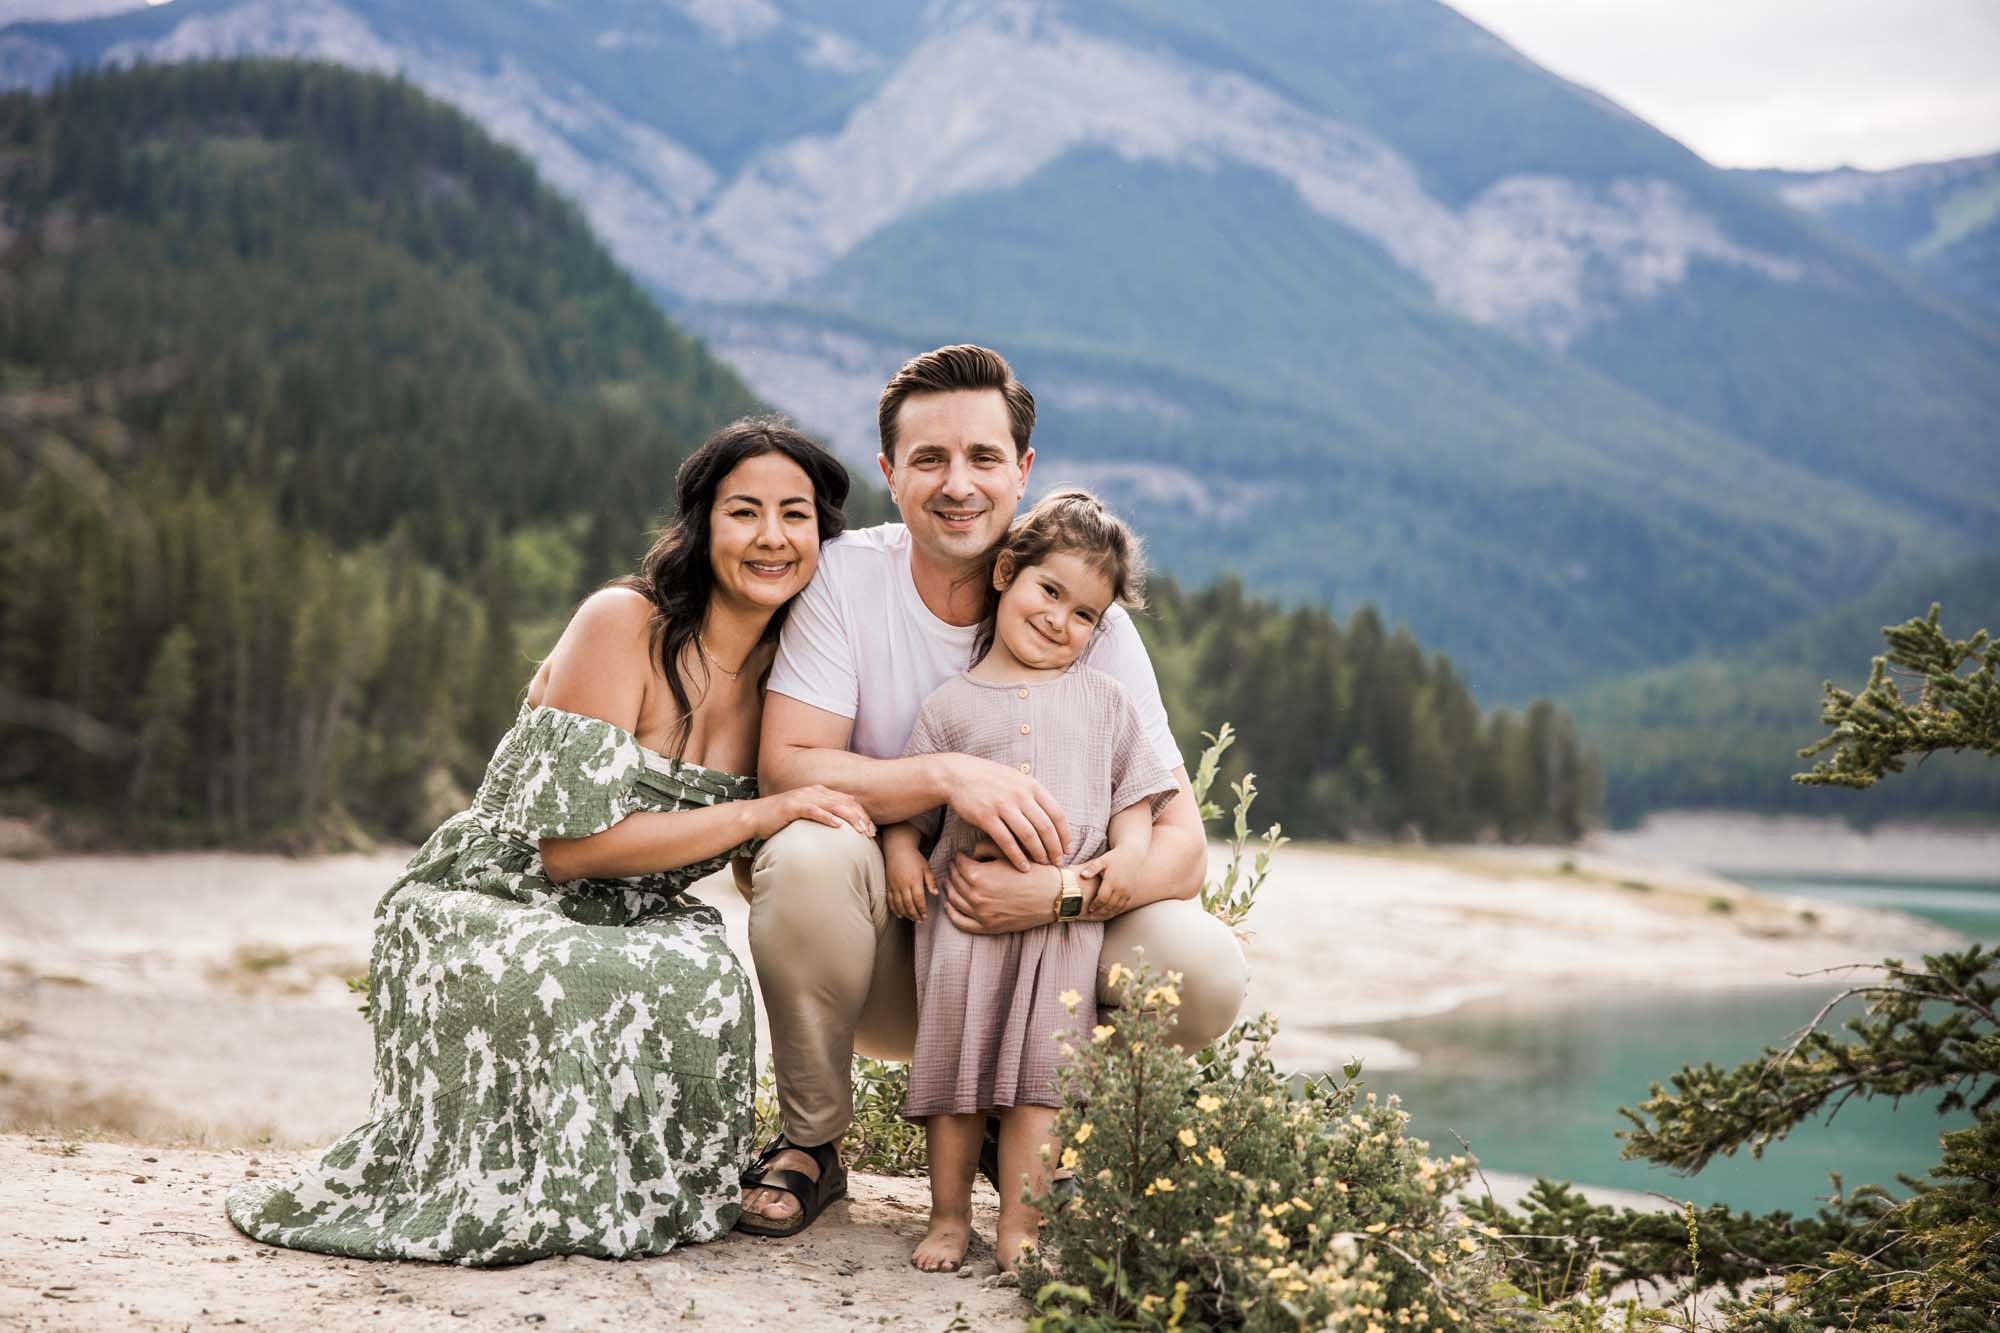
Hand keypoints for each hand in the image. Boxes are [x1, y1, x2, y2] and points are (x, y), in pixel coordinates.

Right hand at [756, 785, 873, 840]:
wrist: (754, 816)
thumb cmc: (780, 820)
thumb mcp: (805, 816)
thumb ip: (822, 817)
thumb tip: (840, 830)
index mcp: (819, 792)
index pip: (848, 801)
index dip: (863, 814)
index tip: (873, 830)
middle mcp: (813, 791)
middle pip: (845, 802)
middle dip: (861, 817)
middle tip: (872, 833)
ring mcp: (803, 797)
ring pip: (833, 805)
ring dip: (850, 817)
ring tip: (861, 830)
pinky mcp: (792, 806)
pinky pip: (813, 810)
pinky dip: (827, 817)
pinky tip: (838, 826)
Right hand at [884, 839, 933, 922]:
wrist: (898, 850)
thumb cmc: (914, 858)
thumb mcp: (926, 868)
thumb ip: (931, 881)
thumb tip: (935, 894)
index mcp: (914, 881)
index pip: (918, 899)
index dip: (922, 909)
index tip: (925, 915)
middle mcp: (903, 885)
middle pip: (908, 904)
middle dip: (915, 914)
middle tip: (920, 920)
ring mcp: (894, 886)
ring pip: (899, 904)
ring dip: (906, 914)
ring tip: (912, 919)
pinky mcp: (888, 886)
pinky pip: (890, 901)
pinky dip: (894, 909)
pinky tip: (899, 914)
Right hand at [939, 754, 1071, 872]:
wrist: (958, 774)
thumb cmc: (990, 779)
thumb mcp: (1017, 779)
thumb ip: (1034, 795)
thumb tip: (1053, 816)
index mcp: (1031, 785)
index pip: (1057, 813)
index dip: (1065, 834)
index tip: (1067, 849)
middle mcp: (1020, 795)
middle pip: (1045, 827)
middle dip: (1054, 848)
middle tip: (1057, 862)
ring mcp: (1003, 805)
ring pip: (1029, 836)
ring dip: (1038, 854)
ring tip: (1043, 865)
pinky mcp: (986, 817)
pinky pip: (1006, 841)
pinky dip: (1017, 857)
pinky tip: (1023, 867)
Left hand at [941, 843, 1063, 934]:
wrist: (1054, 895)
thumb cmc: (1034, 871)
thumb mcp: (1010, 853)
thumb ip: (986, 848)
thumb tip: (971, 852)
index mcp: (979, 875)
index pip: (959, 863)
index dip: (959, 857)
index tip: (961, 854)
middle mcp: (976, 896)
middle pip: (955, 880)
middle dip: (954, 870)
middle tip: (955, 865)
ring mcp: (982, 914)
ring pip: (955, 900)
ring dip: (950, 889)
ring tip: (951, 881)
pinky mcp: (989, 927)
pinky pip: (961, 923)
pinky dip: (952, 914)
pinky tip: (950, 906)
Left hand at [1073, 843, 1143, 917]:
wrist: (1132, 855)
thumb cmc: (1114, 857)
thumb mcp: (1102, 860)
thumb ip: (1092, 868)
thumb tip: (1083, 875)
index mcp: (1113, 881)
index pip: (1103, 898)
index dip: (1096, 905)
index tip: (1089, 909)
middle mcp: (1122, 888)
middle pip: (1110, 905)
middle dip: (1100, 912)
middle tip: (1091, 916)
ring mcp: (1128, 892)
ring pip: (1117, 908)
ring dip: (1108, 914)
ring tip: (1099, 916)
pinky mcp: (1132, 893)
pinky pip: (1124, 906)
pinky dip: (1116, 911)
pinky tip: (1109, 913)